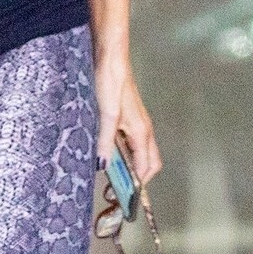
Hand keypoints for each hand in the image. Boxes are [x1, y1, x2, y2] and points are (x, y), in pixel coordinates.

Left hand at [94, 48, 161, 185]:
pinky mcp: (125, 116)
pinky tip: (106, 152)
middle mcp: (142, 129)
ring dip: (129, 165)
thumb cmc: (111, 81)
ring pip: (138, 152)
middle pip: (148, 161)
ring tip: (112, 175)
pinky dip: (121, 152)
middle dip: (138, 178)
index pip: (148, 166)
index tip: (126, 196)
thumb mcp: (107, 114)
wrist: (110, 57)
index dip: (140, 183)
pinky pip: (128, 141)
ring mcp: (134, 123)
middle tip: (119, 189)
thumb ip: (106, 141)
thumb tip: (104, 165)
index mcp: (142, 131)